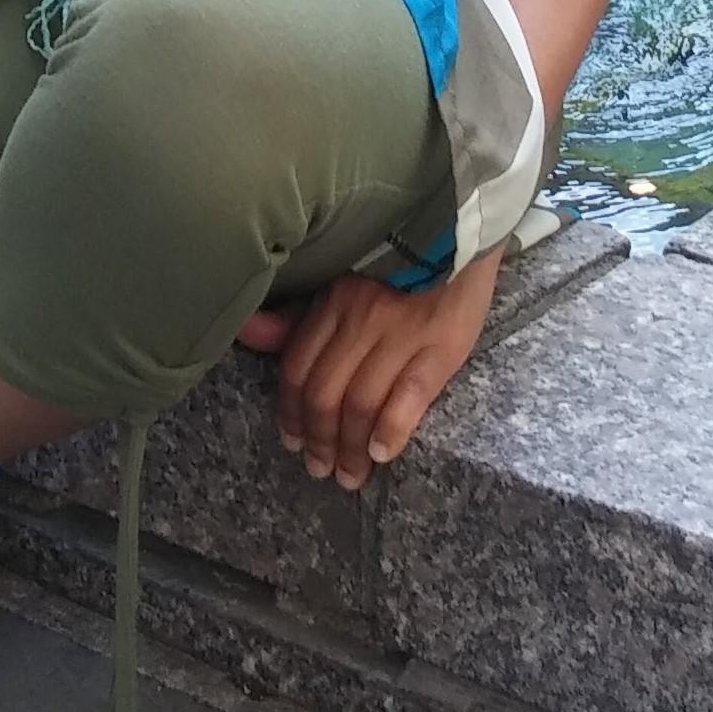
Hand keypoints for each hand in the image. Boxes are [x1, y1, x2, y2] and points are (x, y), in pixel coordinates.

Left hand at [237, 255, 500, 490]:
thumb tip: (247, 333)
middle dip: (319, 440)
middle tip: (320, 470)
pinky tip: (381, 453)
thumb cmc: (400, 268)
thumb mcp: (345, 283)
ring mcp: (402, 332)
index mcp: (334, 300)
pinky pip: (408, 396)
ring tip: (351, 475)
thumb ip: (299, 316)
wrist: (465, 236)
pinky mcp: (441, 347)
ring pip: (361, 403)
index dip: (291, 412)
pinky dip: (390, 431)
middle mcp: (361, 316)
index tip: (293, 442)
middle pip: (326, 392)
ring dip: (351, 449)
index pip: (298, 367)